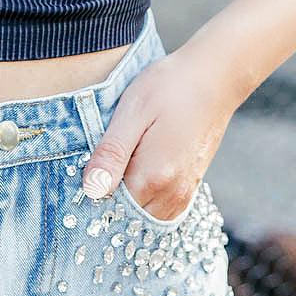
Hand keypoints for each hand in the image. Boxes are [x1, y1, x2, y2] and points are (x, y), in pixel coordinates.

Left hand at [81, 43, 238, 222]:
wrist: (215, 77)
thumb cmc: (170, 87)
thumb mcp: (132, 111)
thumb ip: (112, 153)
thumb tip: (91, 189)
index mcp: (153, 177)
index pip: (110, 209)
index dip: (91, 197)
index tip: (81, 179)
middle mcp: (172, 193)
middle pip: (128, 218)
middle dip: (108, 204)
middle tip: (96, 171)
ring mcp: (184, 192)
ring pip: (145, 217)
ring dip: (127, 203)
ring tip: (116, 168)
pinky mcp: (190, 185)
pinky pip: (161, 210)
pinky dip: (144, 201)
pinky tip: (135, 173)